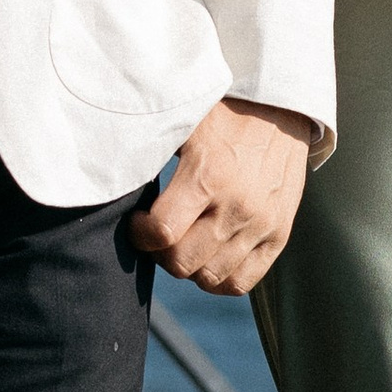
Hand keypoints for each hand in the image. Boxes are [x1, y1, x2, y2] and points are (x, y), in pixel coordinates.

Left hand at [127, 98, 311, 295]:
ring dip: (189, 267)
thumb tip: (110, 174)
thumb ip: (150, 150)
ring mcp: (261, 224)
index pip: (162, 232)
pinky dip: (219, 280)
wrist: (281, 108)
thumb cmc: (223, 114)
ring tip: (185, 242)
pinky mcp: (279, 235)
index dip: (139, 233)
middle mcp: (237, 206)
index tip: (138, 220)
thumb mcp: (183, 121)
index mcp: (208, 175)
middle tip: (159, 233)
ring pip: (211, 278)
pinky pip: (242, 282)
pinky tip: (208, 258)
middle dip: (160, 253)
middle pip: (184, 263)